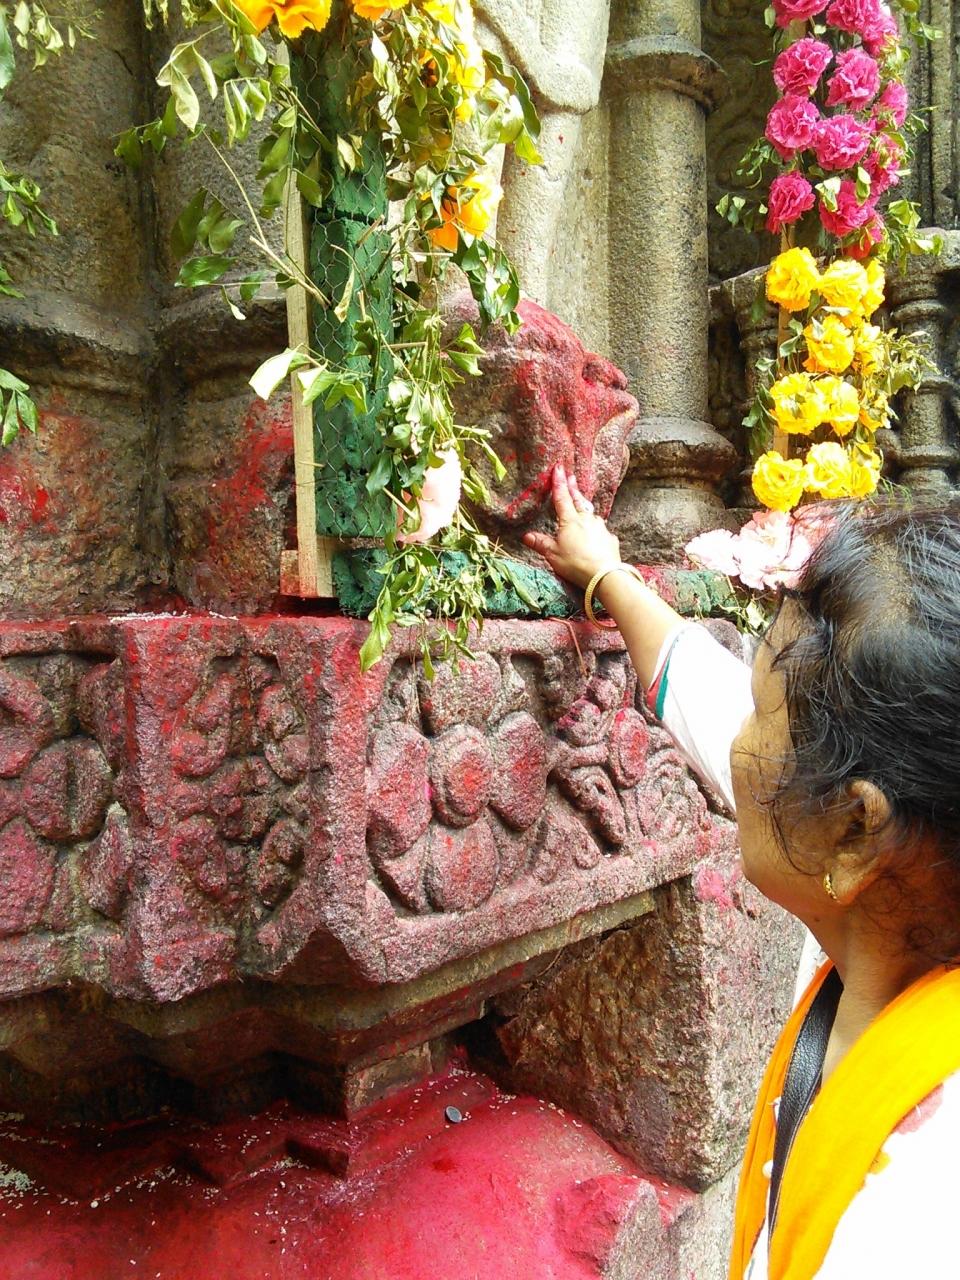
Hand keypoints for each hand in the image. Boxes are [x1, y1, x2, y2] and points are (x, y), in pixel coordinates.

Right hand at [522, 463, 621, 589]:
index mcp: (570, 521)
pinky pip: (601, 530)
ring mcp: (600, 528)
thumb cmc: (575, 563)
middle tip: (572, 476)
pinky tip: (596, 533)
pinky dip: (597, 529)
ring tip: (582, 506)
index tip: (558, 468)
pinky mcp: (610, 539)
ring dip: (585, 508)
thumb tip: (526, 536)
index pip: (562, 497)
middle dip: (573, 488)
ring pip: (591, 514)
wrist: (604, 575)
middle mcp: (587, 519)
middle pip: (578, 500)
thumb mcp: (553, 555)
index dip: (559, 482)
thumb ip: (541, 544)